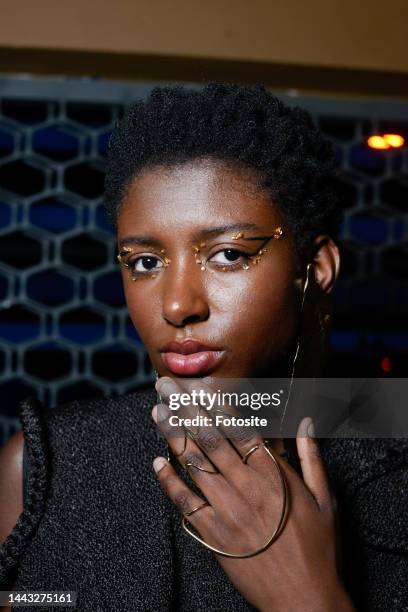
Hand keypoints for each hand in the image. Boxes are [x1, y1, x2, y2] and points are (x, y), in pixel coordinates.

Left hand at [152, 376, 354, 611]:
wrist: (304, 599)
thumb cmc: (317, 548)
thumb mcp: (325, 499)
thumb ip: (310, 457)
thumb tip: (305, 422)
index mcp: (273, 475)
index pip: (240, 429)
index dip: (217, 405)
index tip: (200, 386)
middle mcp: (246, 486)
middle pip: (210, 438)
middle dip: (185, 408)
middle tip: (166, 386)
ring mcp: (226, 510)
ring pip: (194, 463)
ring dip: (172, 435)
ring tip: (157, 411)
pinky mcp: (213, 535)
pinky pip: (185, 503)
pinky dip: (169, 482)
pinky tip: (157, 463)